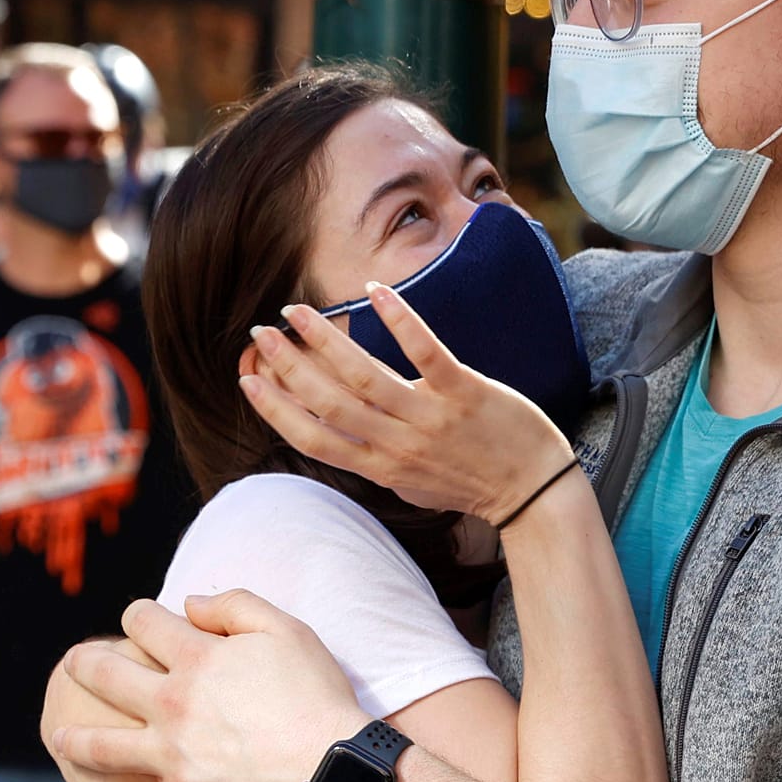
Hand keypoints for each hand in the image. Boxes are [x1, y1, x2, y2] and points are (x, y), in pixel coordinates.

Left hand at [48, 591, 368, 781]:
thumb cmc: (316, 696)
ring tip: (59, 739)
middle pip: (106, 676)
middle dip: (85, 665)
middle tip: (73, 664)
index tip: (136, 619)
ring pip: (101, 748)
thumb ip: (235, 605)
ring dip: (75, 742)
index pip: (145, 623)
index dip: (137, 616)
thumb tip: (188, 603)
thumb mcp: (287, 629)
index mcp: (196, 658)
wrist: (330, 768)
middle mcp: (171, 702)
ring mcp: (170, 755)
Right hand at [241, 287, 572, 523]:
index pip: (313, 439)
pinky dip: (399, 319)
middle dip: (288, 367)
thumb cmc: (469, 482)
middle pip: (329, 403)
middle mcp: (399, 445)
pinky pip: (426, 352)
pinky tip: (374, 289)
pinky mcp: (465, 394)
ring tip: (296, 311)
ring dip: (325, 340)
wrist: (534, 492)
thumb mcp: (408, 482)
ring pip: (365, 377)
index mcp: (380, 467)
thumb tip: (330, 433)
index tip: (247, 379)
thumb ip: (369, 456)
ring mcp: (431, 419)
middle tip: (262, 333)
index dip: (276, 410)